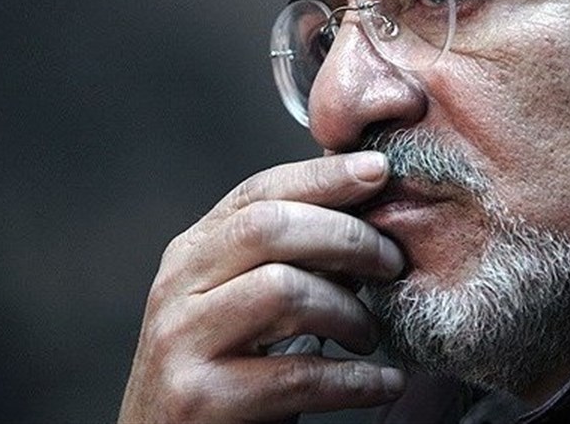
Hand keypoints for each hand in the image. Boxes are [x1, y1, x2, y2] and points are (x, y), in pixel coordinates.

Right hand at [118, 152, 406, 423]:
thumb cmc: (218, 371)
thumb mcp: (236, 301)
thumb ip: (281, 259)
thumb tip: (360, 218)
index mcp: (191, 254)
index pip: (258, 192)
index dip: (321, 176)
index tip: (377, 170)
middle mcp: (178, 286)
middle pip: (269, 228)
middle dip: (345, 235)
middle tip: (391, 260)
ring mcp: (182, 340)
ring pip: (282, 290)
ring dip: (348, 310)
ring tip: (371, 333)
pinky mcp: (200, 398)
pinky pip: (296, 375)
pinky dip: (354, 380)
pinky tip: (382, 381)